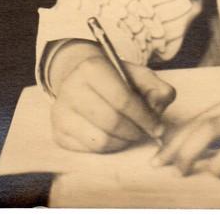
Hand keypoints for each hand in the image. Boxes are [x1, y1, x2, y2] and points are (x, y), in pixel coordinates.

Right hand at [50, 45, 175, 152]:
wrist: (82, 80)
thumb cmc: (116, 79)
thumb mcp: (138, 75)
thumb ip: (156, 86)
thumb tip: (161, 104)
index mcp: (91, 68)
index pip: (122, 99)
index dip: (144, 117)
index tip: (157, 127)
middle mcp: (71, 89)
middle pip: (112, 121)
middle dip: (135, 131)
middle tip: (146, 132)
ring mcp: (61, 113)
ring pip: (101, 140)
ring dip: (124, 141)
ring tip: (132, 133)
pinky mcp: (58, 133)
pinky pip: (90, 150)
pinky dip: (110, 147)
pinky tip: (116, 136)